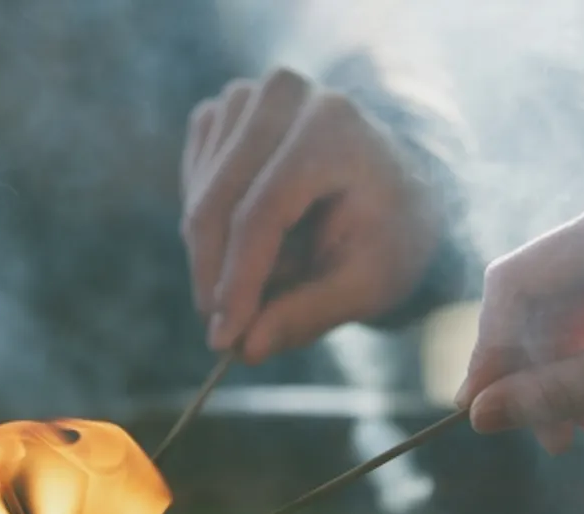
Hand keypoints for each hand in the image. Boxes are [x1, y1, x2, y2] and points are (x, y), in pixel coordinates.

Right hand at [180, 67, 440, 362]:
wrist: (390, 184)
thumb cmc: (387, 233)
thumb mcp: (368, 283)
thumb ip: (308, 314)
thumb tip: (247, 348)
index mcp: (335, 128)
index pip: (262, 212)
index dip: (238, 281)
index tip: (224, 339)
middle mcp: (285, 96)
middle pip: (219, 203)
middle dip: (215, 278)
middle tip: (226, 334)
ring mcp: (247, 97)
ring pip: (199, 199)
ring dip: (221, 254)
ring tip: (280, 268)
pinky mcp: (222, 112)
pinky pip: (192, 187)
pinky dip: (212, 229)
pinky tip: (256, 237)